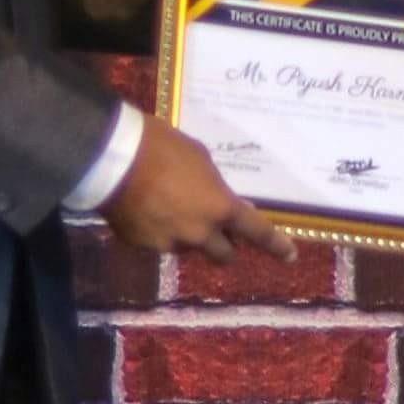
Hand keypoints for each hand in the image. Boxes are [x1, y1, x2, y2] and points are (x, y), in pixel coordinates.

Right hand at [102, 115, 293, 263]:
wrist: (113, 159)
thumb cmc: (162, 147)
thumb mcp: (199, 159)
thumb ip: (213, 185)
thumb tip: (217, 199)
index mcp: (220, 208)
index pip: (257, 233)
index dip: (276, 246)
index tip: (290, 256)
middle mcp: (200, 234)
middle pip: (223, 255)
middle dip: (223, 246)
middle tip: (216, 233)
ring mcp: (170, 244)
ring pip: (188, 249)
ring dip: (187, 236)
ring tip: (166, 208)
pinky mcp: (143, 246)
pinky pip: (158, 243)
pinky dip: (158, 232)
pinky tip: (144, 210)